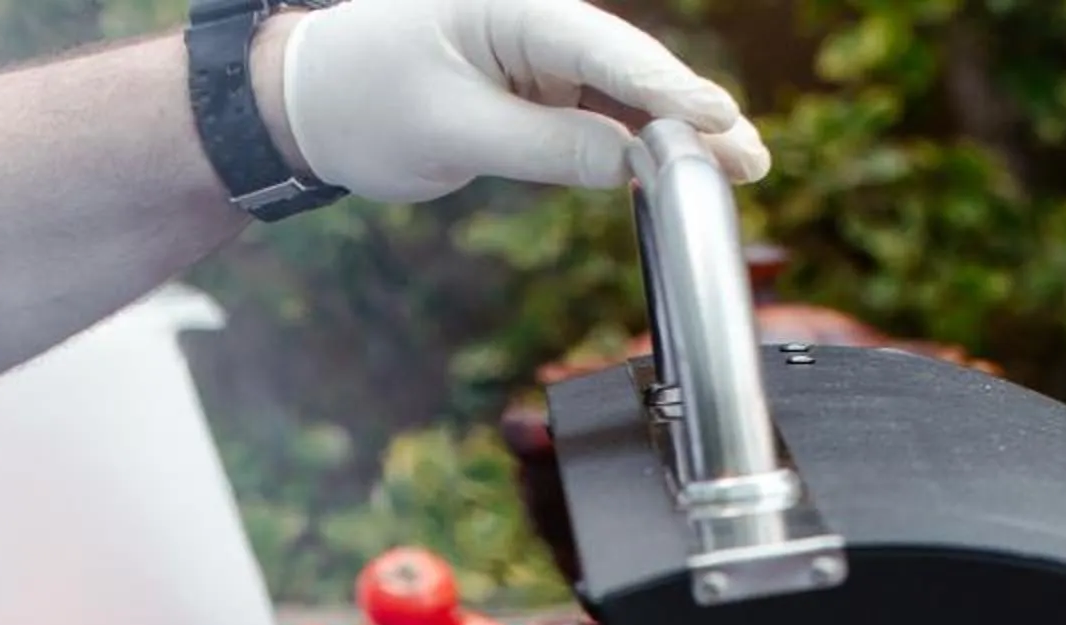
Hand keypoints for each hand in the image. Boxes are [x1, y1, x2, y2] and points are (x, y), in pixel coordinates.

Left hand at [271, 0, 767, 203]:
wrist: (313, 104)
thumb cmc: (365, 103)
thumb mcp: (453, 133)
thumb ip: (545, 148)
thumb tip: (629, 165)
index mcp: (511, 7)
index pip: (602, 48)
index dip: (664, 89)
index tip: (714, 121)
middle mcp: (533, 23)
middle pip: (629, 69)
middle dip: (692, 115)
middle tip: (752, 157)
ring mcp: (538, 57)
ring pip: (621, 96)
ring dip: (677, 135)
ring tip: (741, 168)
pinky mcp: (535, 92)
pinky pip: (596, 117)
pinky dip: (636, 144)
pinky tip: (681, 168)